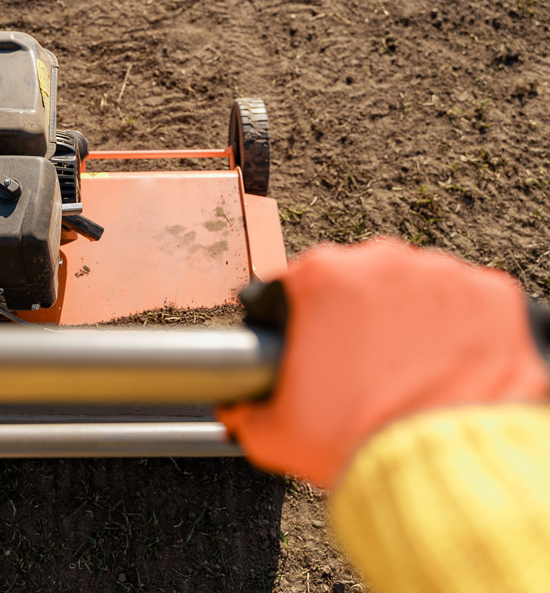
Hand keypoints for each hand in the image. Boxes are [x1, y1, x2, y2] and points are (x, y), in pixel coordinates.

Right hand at [217, 238, 548, 488]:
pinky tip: (447, 368)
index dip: (299, 322)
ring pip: (415, 290)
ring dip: (408, 320)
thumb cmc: (356, 441)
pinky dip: (460, 332)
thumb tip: (238, 410)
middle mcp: (380, 262)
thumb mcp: (274, 431)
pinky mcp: (494, 298)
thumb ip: (246, 410)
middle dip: (356, 318)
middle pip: (359, 283)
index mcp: (320, 277)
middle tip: (359, 368)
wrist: (439, 469)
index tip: (310, 350)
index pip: (296, 287)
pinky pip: (469, 306)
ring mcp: (441, 276)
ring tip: (407, 371)